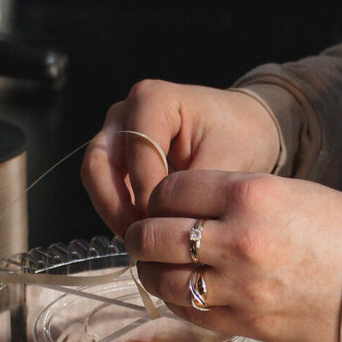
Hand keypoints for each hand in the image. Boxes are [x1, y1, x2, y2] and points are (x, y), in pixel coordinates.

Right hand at [81, 80, 280, 236]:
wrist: (245, 129)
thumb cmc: (240, 136)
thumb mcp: (228, 160)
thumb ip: (195, 190)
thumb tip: (167, 225)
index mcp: (152, 100)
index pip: (136, 149)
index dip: (146, 191)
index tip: (166, 224)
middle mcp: (125, 112)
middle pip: (99, 162)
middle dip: (116, 206)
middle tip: (140, 239)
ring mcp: (117, 133)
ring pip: (96, 177)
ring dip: (113, 212)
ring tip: (141, 242)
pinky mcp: (117, 157)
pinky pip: (106, 187)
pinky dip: (119, 212)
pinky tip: (143, 234)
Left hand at [124, 170, 341, 341]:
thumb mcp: (289, 192)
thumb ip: (234, 198)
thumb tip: (188, 208)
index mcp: (250, 194)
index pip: (171, 189)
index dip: (158, 197)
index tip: (160, 203)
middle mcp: (237, 238)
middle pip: (154, 234)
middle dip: (140, 235)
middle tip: (142, 237)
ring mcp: (238, 285)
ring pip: (163, 278)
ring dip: (151, 272)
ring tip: (156, 267)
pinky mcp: (245, 322)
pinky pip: (189, 312)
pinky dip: (176, 301)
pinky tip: (182, 293)